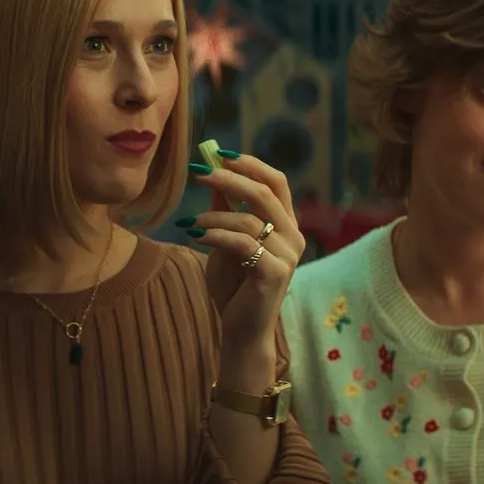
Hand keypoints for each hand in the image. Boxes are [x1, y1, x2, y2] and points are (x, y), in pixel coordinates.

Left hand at [184, 148, 304, 362]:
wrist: (240, 329)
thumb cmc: (234, 287)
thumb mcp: (226, 242)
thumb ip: (226, 213)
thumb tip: (214, 177)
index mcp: (286, 225)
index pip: (276, 182)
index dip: (251, 164)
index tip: (220, 154)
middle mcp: (294, 236)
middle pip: (265, 193)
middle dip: (230, 178)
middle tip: (200, 173)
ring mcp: (288, 255)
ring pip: (249, 219)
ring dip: (214, 216)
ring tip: (190, 222)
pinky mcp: (276, 272)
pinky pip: (243, 243)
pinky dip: (216, 235)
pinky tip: (196, 235)